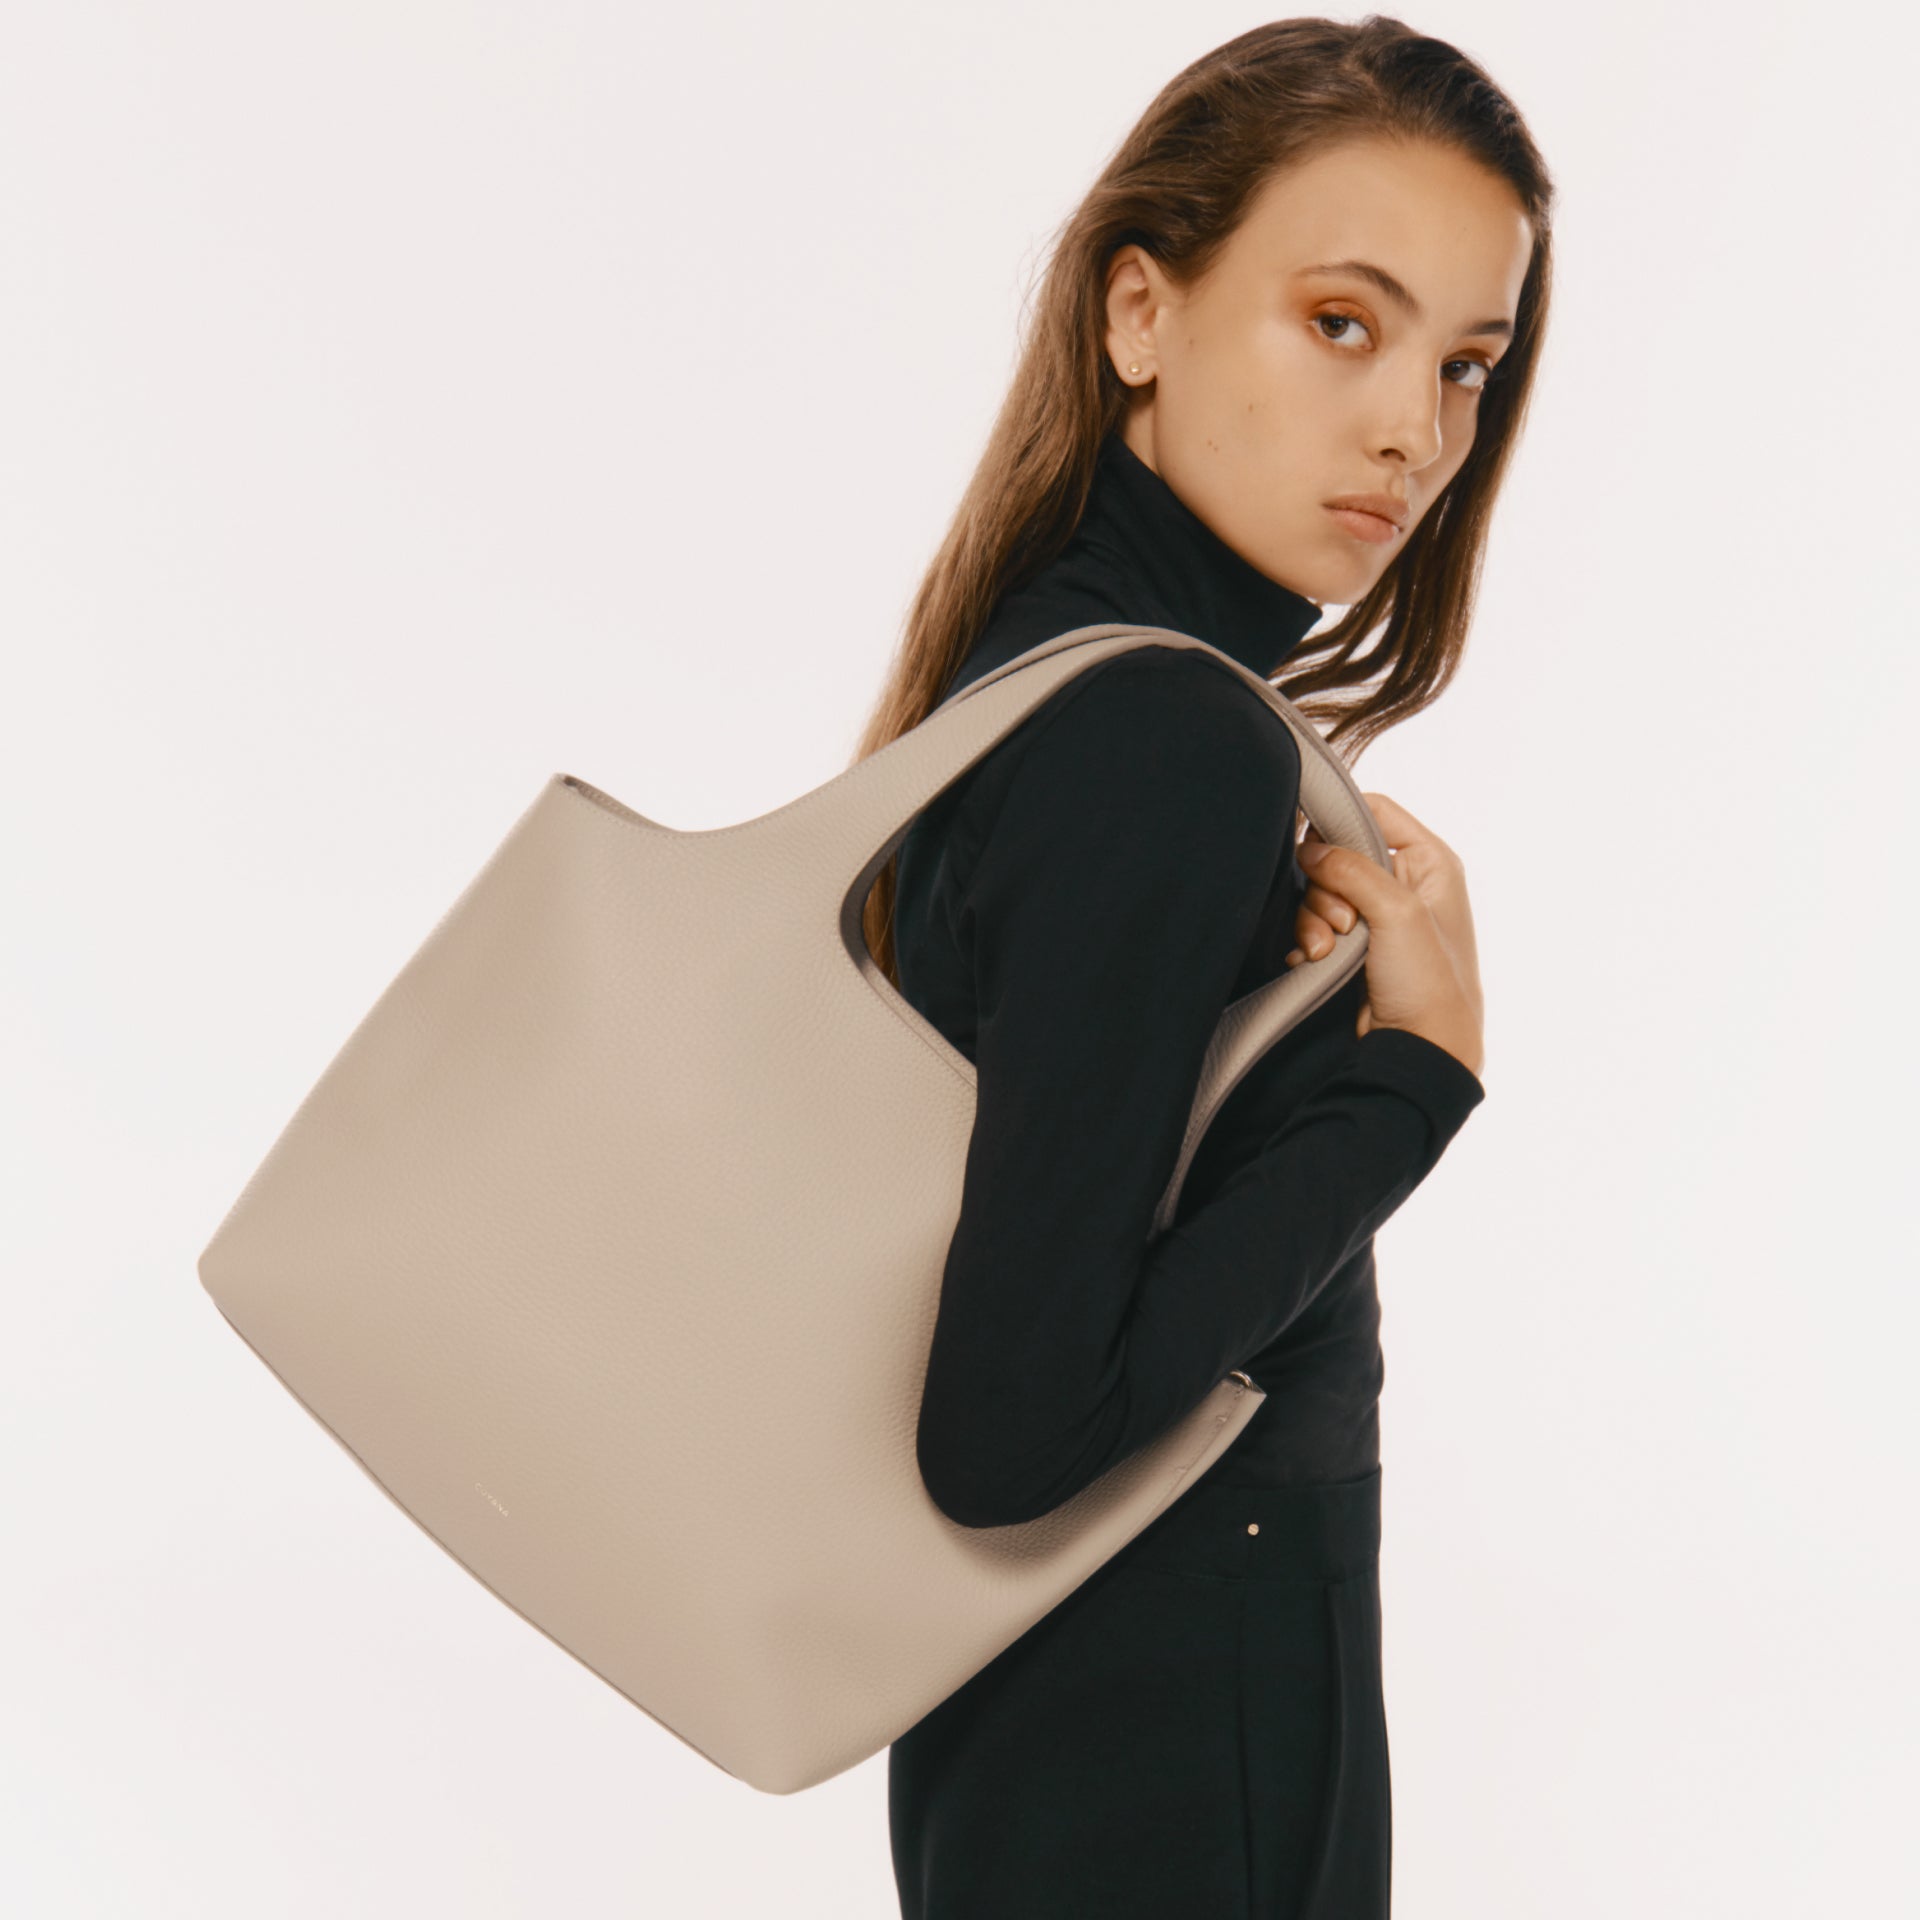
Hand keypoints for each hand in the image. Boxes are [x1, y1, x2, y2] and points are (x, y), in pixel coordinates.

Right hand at [1283, 793, 1484, 1078]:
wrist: (1420, 1049)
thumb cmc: (1430, 985)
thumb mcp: (1397, 913)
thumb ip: (1351, 869)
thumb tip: (1309, 850)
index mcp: (1431, 862)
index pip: (1375, 810)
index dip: (1339, 823)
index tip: (1314, 849)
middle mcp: (1406, 883)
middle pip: (1339, 853)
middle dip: (1325, 887)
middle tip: (1340, 922)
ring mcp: (1379, 915)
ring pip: (1322, 890)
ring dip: (1313, 918)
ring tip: (1325, 951)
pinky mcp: (1356, 944)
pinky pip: (1315, 922)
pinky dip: (1308, 938)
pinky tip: (1313, 960)